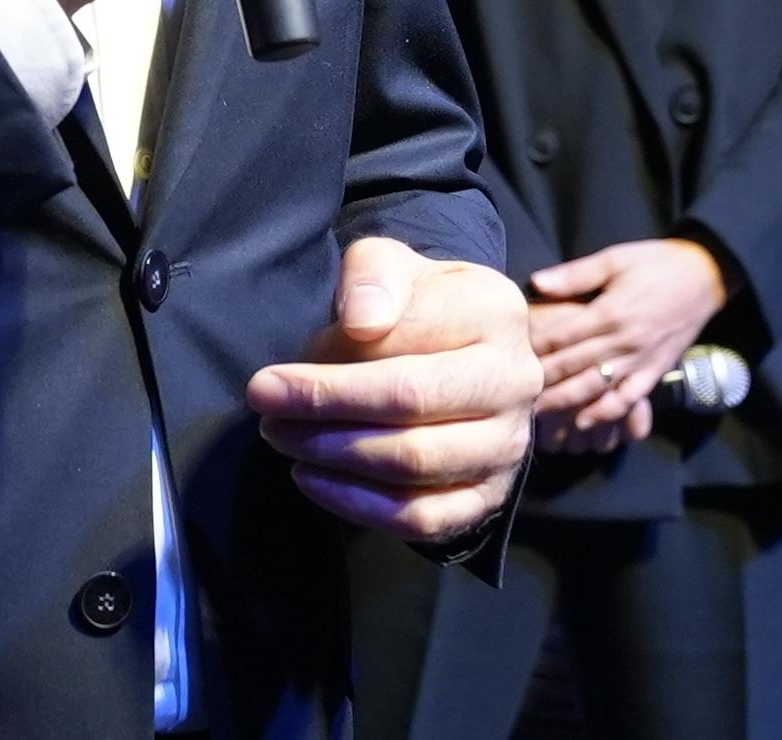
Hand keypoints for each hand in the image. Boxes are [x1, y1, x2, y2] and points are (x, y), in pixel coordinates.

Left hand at [247, 238, 536, 547]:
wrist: (454, 346)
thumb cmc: (411, 302)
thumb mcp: (387, 264)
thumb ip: (372, 275)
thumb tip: (361, 323)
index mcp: (496, 311)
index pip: (403, 345)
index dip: (328, 369)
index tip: (270, 379)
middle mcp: (515, 379)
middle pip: (410, 407)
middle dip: (324, 412)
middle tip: (266, 413)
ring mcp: (509, 444)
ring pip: (415, 466)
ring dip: (334, 458)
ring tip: (284, 439)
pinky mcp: (491, 494)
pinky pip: (424, 518)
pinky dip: (361, 506)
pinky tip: (314, 480)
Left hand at [523, 238, 725, 445]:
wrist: (705, 276)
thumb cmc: (656, 263)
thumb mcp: (615, 258)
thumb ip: (576, 274)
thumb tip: (537, 283)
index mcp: (611, 311)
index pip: (562, 336)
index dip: (534, 349)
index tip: (510, 358)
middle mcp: (624, 341)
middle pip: (574, 366)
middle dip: (542, 381)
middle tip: (513, 395)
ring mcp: (641, 360)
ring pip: (596, 388)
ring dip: (566, 403)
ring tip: (538, 414)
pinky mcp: (655, 372)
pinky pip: (628, 399)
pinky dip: (606, 413)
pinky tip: (584, 422)